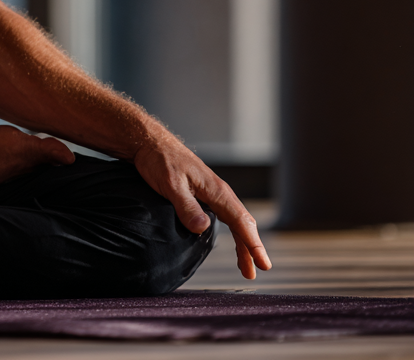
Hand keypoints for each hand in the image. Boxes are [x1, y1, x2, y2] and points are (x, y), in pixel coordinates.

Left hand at [133, 135, 271, 279]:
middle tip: (256, 272)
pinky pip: (225, 215)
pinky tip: (232, 241)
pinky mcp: (204, 193)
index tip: (263, 264)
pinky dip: (233, 231)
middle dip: (252, 248)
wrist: (150, 142)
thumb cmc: (160, 160)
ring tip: (247, 266)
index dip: (253, 244)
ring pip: (235, 220)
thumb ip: (186, 206)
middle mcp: (219, 191)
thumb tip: (203, 227)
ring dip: (243, 242)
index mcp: (216, 190)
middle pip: (243, 223)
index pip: (241, 221)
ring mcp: (212, 192)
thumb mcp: (171, 184)